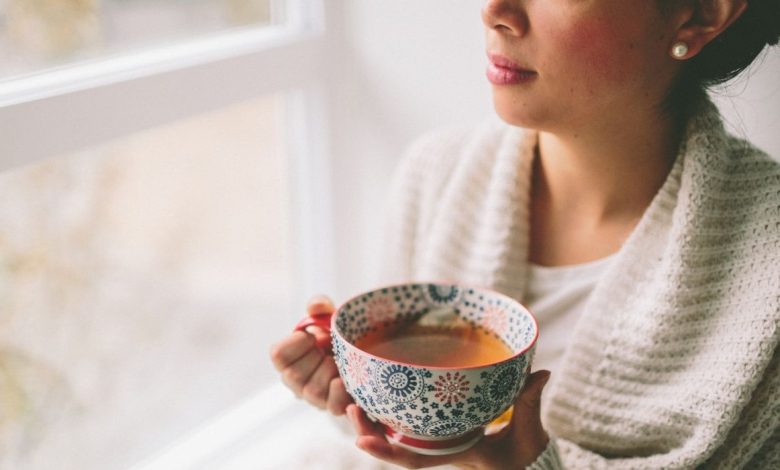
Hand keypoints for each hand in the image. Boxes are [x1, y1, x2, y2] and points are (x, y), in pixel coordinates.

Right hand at [270, 296, 352, 414]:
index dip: (296, 343)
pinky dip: (343, 394)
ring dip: (331, 371)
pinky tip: (348, 383)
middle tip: (328, 349)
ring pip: (314, 391)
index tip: (311, 336)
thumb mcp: (328, 317)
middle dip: (315, 357)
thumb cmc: (336, 335)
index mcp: (288, 358)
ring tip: (341, 362)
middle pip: (294, 376)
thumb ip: (320, 306)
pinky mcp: (335, 407)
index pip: (278, 355)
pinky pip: (335, 407)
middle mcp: (296, 382)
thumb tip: (317, 306)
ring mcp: (315, 398)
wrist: (363, 353)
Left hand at [346, 370, 551, 468]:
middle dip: (369, 430)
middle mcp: (440, 447)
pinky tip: (373, 393)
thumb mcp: (528, 430)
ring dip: (372, 419)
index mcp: (455, 452)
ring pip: (396, 434)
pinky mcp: (440, 426)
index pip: (416, 459)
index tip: (361, 442)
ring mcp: (438, 437)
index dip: (388, 451)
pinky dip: (388, 410)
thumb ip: (530, 402)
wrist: (526, 462)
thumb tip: (539, 374)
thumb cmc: (524, 451)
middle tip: (349, 409)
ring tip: (351, 400)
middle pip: (396, 446)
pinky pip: (409, 421)